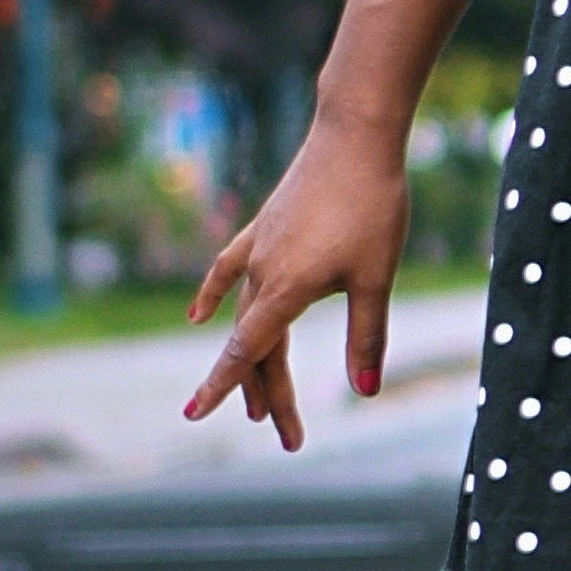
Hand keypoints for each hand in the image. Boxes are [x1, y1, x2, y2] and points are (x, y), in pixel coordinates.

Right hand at [183, 114, 413, 451]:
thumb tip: (365, 390)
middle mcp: (262, 271)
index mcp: (286, 288)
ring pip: (246, 313)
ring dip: (252, 357)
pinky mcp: (264, 227)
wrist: (355, 137)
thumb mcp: (375, 277)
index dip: (224, 386)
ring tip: (258, 402)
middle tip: (283, 434)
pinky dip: (214, 294)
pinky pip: (229, 268)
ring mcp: (259, 247)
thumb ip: (366, 335)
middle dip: (267, 392)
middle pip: (255, 343)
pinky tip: (198, 315)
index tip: (195, 415)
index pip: (249, 351)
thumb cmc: (373, 205)